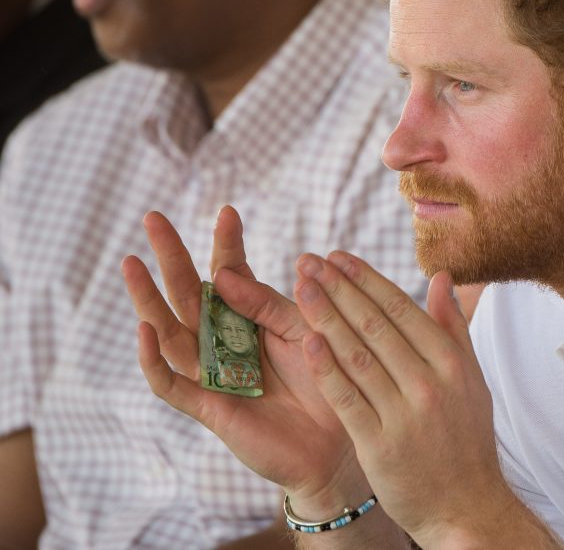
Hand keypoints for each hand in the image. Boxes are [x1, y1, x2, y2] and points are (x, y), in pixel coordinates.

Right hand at [122, 206, 367, 512]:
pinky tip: (145, 329)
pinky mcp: (209, 407)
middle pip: (190, 294)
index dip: (227, 244)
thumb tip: (225, 271)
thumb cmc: (330, 379)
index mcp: (253, 319)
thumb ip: (270, 304)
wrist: (343, 441)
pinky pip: (171, 384)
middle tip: (153, 218)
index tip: (228, 210)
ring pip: (169, 332)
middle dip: (172, 256)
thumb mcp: (307, 330)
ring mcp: (213, 373)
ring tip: (132, 263)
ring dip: (148, 299)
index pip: (232, 274)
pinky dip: (154, 360)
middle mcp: (227, 342)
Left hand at [292, 251, 538, 545]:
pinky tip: (306, 340)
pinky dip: (327, 367)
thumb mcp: (470, 379)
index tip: (338, 257)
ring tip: (300, 288)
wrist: (466, 506)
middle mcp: (429, 382)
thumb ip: (452, 326)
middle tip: (309, 261)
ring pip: (357, 355)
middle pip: (375, 325)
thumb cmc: (466, 438)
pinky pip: (347, 397)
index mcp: (451, 362)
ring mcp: (404, 414)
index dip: (366, 280)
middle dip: (338, 289)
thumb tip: (440, 277)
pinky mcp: (380, 445)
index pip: (401, 309)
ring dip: (325, 317)